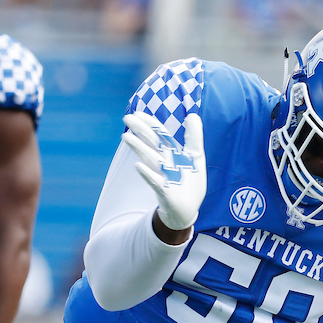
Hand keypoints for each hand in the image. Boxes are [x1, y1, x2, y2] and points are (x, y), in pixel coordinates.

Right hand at [122, 112, 205, 231]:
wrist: (188, 208)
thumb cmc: (190, 182)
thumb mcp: (195, 157)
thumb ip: (194, 137)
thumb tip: (192, 115)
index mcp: (172, 153)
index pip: (160, 135)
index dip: (150, 124)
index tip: (137, 113)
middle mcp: (165, 163)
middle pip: (152, 144)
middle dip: (141, 131)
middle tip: (126, 119)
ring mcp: (164, 176)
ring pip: (151, 160)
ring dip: (139, 148)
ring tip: (127, 137)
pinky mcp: (165, 192)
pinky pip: (155, 182)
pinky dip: (147, 174)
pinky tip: (138, 166)